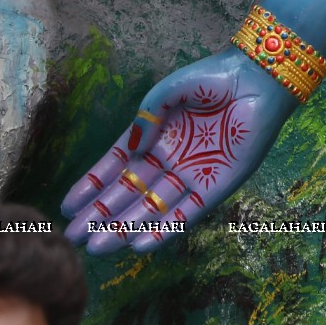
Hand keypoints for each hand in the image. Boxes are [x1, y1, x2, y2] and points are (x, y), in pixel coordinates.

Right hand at [59, 49, 296, 254]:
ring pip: (153, 207)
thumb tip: (128, 153)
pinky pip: (187, 213)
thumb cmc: (213, 77)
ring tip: (98, 247)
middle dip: (102, 216)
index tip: (68, 207)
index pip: (117, 166)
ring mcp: (193, 174)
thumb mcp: (167, 93)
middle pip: (130, 193)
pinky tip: (139, 244)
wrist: (257, 78)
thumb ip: (145, 120)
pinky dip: (164, 229)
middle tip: (75, 238)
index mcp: (156, 135)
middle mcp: (170, 158)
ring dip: (126, 227)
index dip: (93, 186)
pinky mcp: (217, 185)